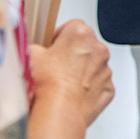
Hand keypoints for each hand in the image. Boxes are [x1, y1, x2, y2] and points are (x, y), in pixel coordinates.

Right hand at [28, 19, 114, 138]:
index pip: (71, 27)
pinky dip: (88, 89)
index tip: (52, 48)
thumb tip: (36, 49)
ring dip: (81, 72)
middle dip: (72, 55)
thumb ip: (36, 46)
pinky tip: (72, 95)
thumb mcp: (31, 55)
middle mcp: (98, 49)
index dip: (59, 38)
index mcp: (81, 34)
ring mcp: (105, 69)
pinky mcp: (108, 88)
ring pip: (93, 66)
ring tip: (62, 85)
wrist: (60, 112)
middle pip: (84, 47)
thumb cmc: (48, 84)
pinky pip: (98, 85)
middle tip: (55, 68)